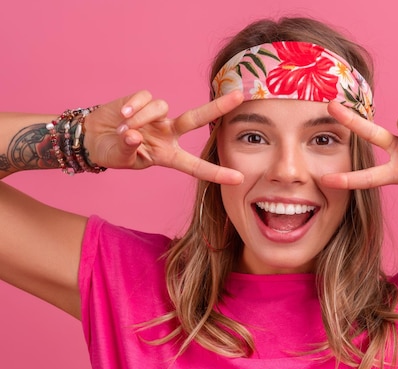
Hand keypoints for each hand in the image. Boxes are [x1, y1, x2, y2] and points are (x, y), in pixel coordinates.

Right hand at [84, 90, 244, 183]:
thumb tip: (134, 135)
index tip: (239, 179)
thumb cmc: (113, 152)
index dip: (216, 173)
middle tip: (240, 96)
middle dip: (217, 107)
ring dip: (141, 118)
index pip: (196, 166)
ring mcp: (157, 116)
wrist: (92, 137)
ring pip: (161, 107)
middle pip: (196, 118)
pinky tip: (122, 115)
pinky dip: (133, 106)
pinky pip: (145, 97)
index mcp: (169, 155)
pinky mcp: (143, 100)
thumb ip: (128, 150)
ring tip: (122, 129)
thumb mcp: (121, 159)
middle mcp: (168, 133)